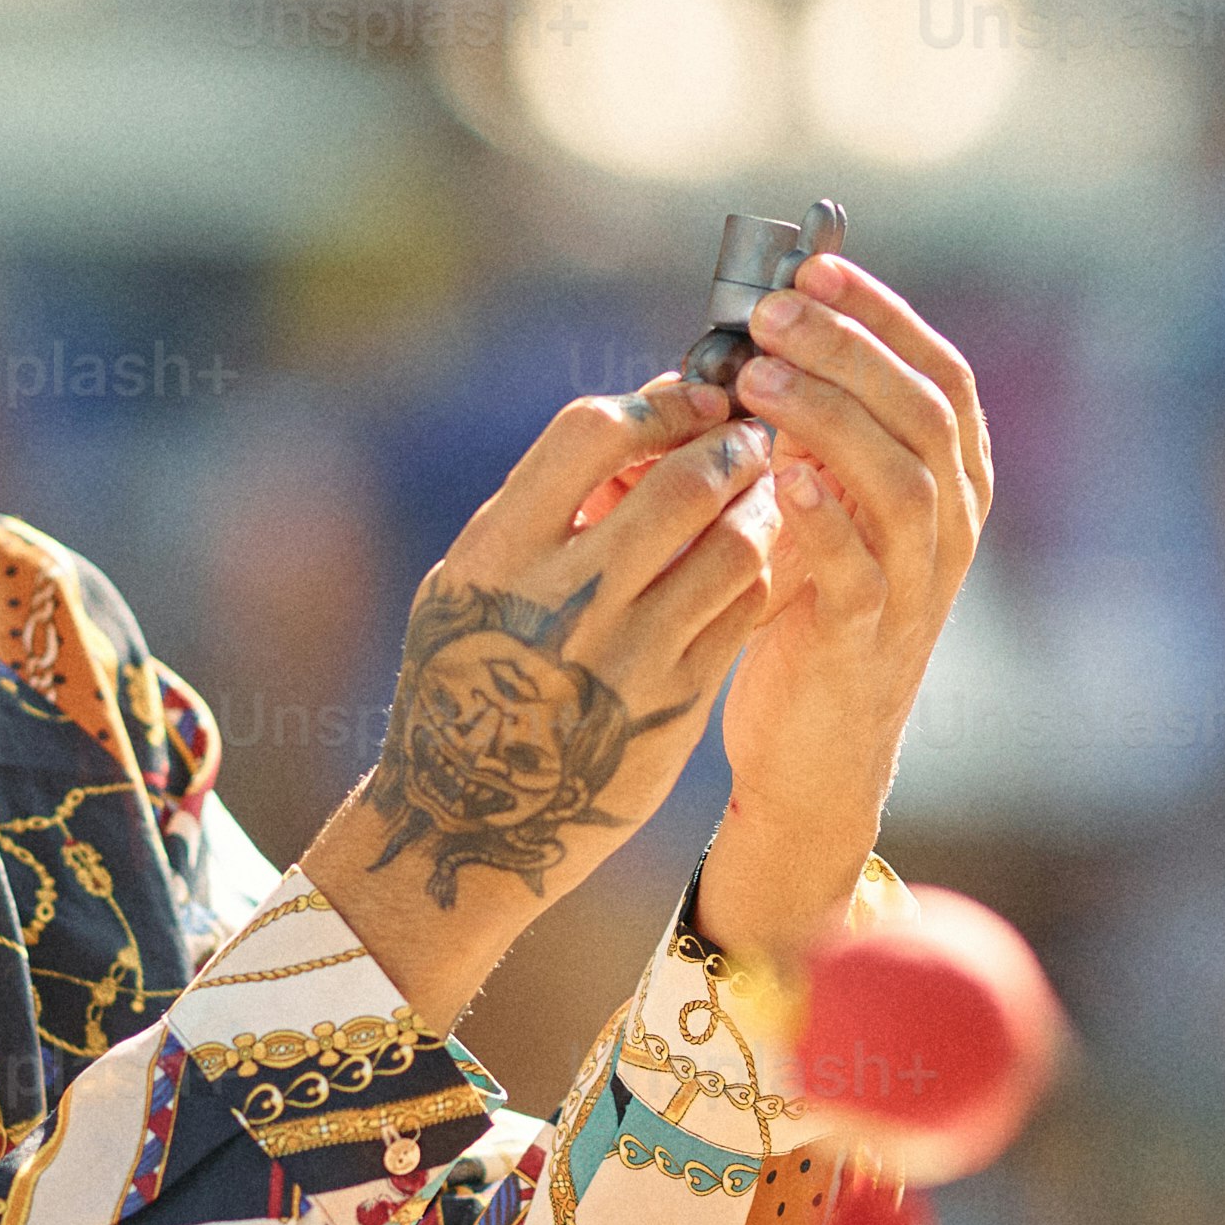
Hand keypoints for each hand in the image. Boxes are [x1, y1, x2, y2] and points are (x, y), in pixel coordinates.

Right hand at [299, 378, 778, 1026]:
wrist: (463, 822)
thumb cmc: (460, 682)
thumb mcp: (466, 585)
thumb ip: (537, 510)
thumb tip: (632, 424)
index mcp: (500, 552)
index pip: (593, 432)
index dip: (657, 405)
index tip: (691, 401)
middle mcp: (566, 597)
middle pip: (683, 482)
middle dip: (730, 444)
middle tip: (751, 436)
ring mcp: (628, 653)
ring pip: (733, 543)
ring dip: (762, 504)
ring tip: (764, 491)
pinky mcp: (675, 702)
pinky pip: (744, 609)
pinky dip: (761, 568)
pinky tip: (756, 559)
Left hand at [701, 255, 992, 955]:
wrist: (813, 751)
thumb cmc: (807, 608)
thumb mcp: (818, 504)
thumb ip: (804, 432)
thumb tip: (743, 335)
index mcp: (951, 480)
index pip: (939, 371)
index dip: (881, 314)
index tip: (814, 269)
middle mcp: (953, 525)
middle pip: (924, 410)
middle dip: (846, 349)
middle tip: (769, 315)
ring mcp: (919, 587)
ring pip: (903, 480)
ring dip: (829, 418)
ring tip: (756, 381)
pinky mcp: (869, 644)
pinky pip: (860, 572)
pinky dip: (824, 520)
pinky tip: (777, 479)